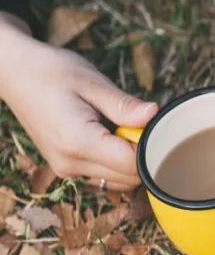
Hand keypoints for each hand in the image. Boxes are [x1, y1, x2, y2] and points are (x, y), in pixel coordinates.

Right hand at [0, 14, 156, 189]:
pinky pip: (104, 176)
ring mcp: (66, 169)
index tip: (158, 127)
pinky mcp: (67, 167)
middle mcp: (70, 164)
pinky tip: (114, 136)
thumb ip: (124, 106)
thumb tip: (155, 115)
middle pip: (128, 178)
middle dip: (145, 155)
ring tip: (125, 127)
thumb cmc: (51, 72)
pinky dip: (117, 162)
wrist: (15, 74)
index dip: (153, 148)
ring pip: (118, 181)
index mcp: (78, 142)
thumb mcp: (92, 82)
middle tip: (143, 124)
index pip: (133, 165)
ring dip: (131, 161)